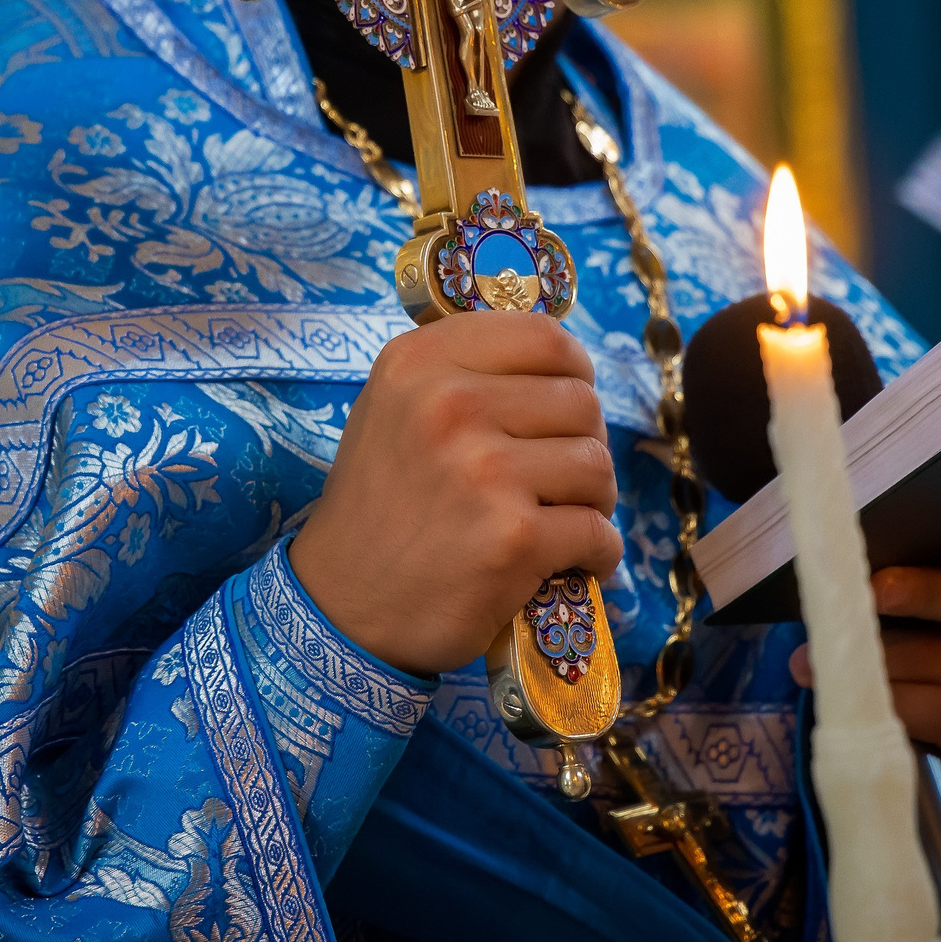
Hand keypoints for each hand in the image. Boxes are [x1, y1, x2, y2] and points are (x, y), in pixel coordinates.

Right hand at [289, 313, 619, 676]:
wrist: (342, 605)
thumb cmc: (380, 504)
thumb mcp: (393, 408)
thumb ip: (462, 372)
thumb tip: (560, 358)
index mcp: (419, 363)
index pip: (544, 337)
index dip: (574, 372)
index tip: (567, 404)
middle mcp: (448, 405)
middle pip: (581, 402)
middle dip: (583, 444)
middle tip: (559, 479)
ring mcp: (484, 471)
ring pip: (596, 464)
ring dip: (594, 500)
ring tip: (562, 519)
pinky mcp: (514, 537)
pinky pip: (598, 530)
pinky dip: (597, 552)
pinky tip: (572, 562)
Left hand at [790, 503, 940, 776]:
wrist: (931, 735)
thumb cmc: (912, 644)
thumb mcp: (908, 602)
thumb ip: (894, 573)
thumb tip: (836, 566)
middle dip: (921, 593)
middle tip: (872, 592)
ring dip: (878, 660)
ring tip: (818, 661)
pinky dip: (894, 704)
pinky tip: (860, 703)